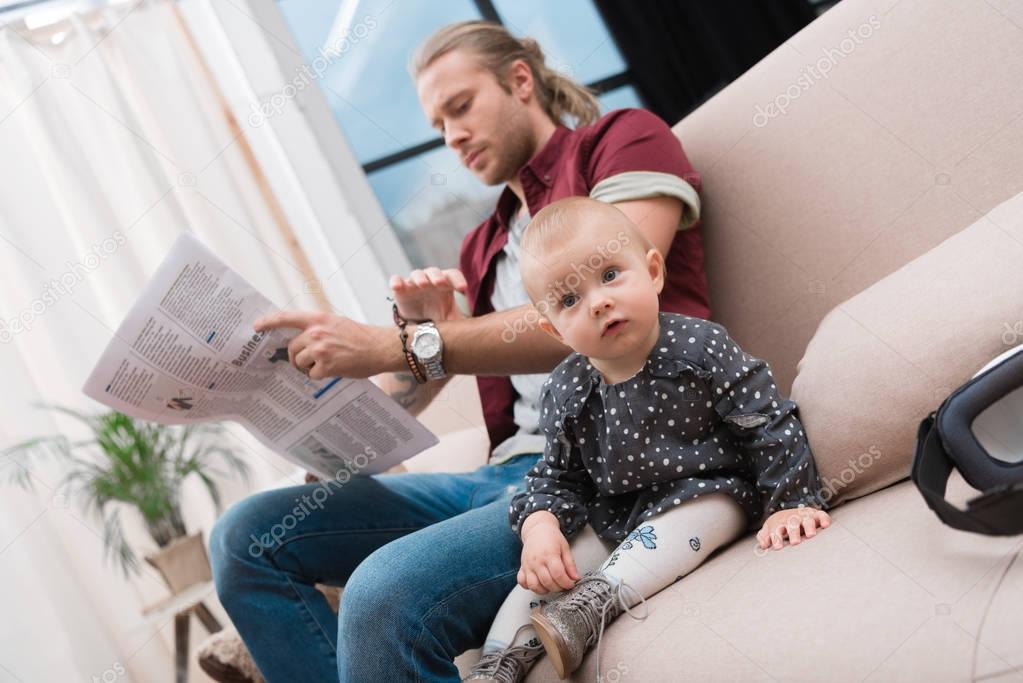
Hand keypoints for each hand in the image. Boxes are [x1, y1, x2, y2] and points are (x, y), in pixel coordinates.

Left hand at [254, 311, 389, 379]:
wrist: (380, 347)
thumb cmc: (360, 337)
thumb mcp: (336, 323)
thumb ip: (317, 328)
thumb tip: (301, 341)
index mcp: (318, 319)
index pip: (286, 318)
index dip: (269, 321)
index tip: (256, 326)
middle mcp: (316, 332)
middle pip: (292, 348)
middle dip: (297, 357)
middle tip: (308, 361)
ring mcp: (320, 349)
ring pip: (300, 363)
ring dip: (308, 367)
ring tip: (326, 364)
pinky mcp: (326, 365)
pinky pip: (312, 374)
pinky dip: (320, 375)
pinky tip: (335, 370)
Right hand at [389, 267, 467, 322]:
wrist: (417, 324)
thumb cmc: (438, 316)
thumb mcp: (450, 320)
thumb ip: (461, 321)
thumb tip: (477, 332)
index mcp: (445, 284)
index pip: (452, 275)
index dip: (458, 279)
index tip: (463, 289)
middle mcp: (430, 280)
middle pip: (434, 272)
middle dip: (437, 276)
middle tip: (440, 283)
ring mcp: (414, 283)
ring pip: (416, 274)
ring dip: (420, 277)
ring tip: (423, 285)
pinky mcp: (400, 289)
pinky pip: (396, 280)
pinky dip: (396, 281)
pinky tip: (397, 286)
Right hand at [517, 511, 579, 593]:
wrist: (537, 529)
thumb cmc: (552, 537)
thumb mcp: (565, 548)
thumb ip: (570, 564)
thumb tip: (575, 578)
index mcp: (549, 554)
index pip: (558, 574)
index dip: (566, 583)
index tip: (571, 584)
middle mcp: (536, 561)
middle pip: (547, 582)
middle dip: (558, 588)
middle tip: (563, 585)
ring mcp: (528, 565)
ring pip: (534, 585)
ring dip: (544, 590)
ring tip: (552, 586)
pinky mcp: (522, 567)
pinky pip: (522, 582)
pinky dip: (529, 587)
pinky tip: (538, 584)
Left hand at [757, 507, 830, 550]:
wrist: (791, 513)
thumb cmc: (780, 527)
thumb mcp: (770, 530)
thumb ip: (764, 537)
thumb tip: (764, 544)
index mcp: (780, 523)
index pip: (777, 529)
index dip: (777, 537)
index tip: (778, 546)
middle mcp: (793, 518)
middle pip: (792, 523)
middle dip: (793, 532)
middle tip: (795, 542)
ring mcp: (805, 516)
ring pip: (807, 520)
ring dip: (809, 526)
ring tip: (810, 535)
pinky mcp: (817, 515)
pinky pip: (822, 515)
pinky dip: (824, 519)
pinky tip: (825, 525)